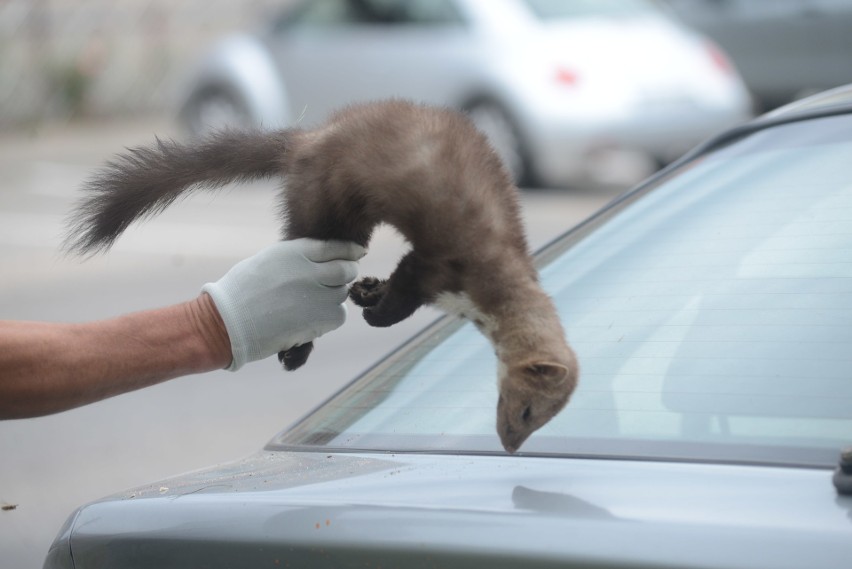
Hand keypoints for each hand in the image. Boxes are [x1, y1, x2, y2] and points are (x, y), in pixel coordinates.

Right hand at [202, 239, 364, 369]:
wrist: (228, 322)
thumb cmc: (242, 291)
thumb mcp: (269, 260)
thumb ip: (299, 258)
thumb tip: (326, 259)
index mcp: (296, 251)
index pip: (336, 247)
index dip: (350, 251)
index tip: (357, 254)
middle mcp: (311, 270)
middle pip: (347, 269)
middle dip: (346, 274)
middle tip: (335, 282)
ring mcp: (319, 295)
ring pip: (343, 293)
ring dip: (333, 298)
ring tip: (308, 304)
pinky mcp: (321, 319)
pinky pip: (339, 315)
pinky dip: (329, 317)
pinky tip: (309, 319)